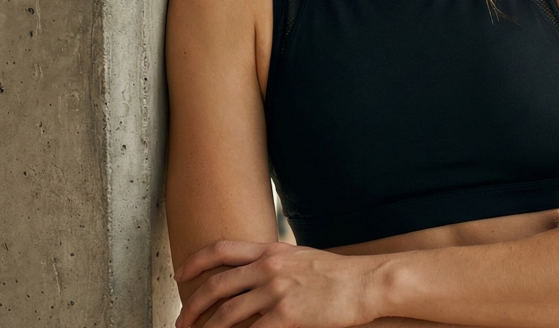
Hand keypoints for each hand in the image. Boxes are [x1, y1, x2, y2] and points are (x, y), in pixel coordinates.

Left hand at [174, 240, 377, 327]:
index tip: (181, 274)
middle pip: (216, 285)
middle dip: (191, 307)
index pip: (222, 249)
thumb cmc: (339, 275)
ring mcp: (277, 291)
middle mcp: (269, 267)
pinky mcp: (286, 315)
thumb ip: (276, 265)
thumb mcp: (302, 259)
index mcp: (272, 250)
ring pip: (226, 314)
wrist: (367, 283)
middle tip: (182, 322)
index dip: (196, 261)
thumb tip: (255, 276)